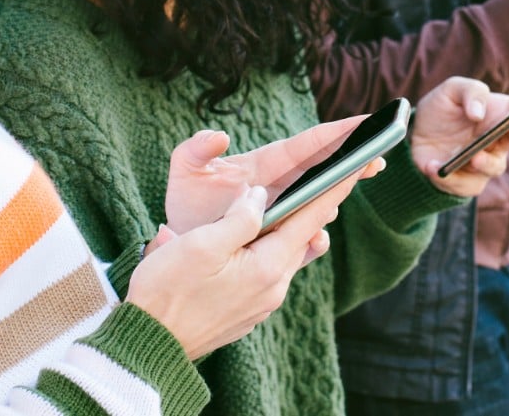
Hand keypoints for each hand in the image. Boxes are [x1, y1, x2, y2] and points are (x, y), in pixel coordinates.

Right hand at [128, 175, 359, 358]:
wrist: (151, 342)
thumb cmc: (170, 291)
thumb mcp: (203, 244)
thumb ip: (240, 217)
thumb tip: (261, 195)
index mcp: (268, 266)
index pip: (312, 217)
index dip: (335, 187)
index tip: (358, 165)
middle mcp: (274, 286)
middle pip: (303, 235)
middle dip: (315, 205)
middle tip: (329, 175)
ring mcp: (262, 301)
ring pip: (284, 252)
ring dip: (288, 226)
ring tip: (287, 201)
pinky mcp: (247, 309)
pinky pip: (267, 269)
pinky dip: (268, 246)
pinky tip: (251, 237)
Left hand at [162, 120, 377, 233]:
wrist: (179, 249)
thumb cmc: (185, 206)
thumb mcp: (183, 172)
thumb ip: (195, 149)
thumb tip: (219, 137)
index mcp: (265, 164)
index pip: (306, 145)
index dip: (335, 133)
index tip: (363, 122)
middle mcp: (280, 186)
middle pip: (323, 169)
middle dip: (352, 159)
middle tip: (379, 155)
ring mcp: (283, 213)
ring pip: (320, 200)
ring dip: (341, 192)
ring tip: (361, 180)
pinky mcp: (280, 239)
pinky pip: (306, 235)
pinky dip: (317, 235)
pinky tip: (320, 238)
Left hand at [408, 77, 508, 196]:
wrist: (415, 134)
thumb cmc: (443, 109)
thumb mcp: (453, 90)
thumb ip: (471, 92)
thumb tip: (478, 113)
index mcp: (502, 114)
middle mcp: (499, 140)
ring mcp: (485, 162)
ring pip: (494, 166)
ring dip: (485, 163)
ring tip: (474, 157)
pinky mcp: (467, 181)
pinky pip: (462, 184)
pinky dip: (447, 177)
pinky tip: (433, 167)